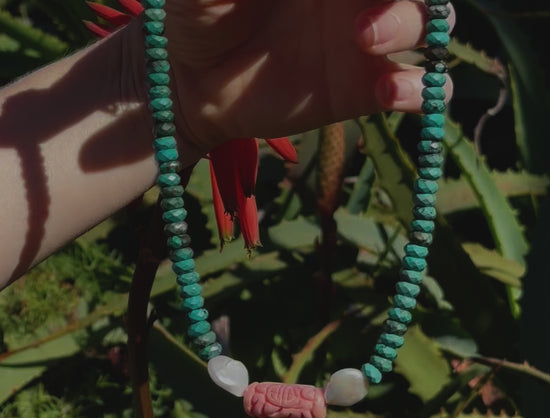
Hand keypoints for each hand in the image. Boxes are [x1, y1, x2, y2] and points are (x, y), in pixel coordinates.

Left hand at [164, 0, 453, 152]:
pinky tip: (388, 94)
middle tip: (361, 13)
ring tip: (365, 39)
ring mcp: (368, 41)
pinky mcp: (363, 91)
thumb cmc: (202, 13)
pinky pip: (417, 89)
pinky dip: (420, 91)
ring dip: (413, 25)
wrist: (196, 83)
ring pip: (430, 23)